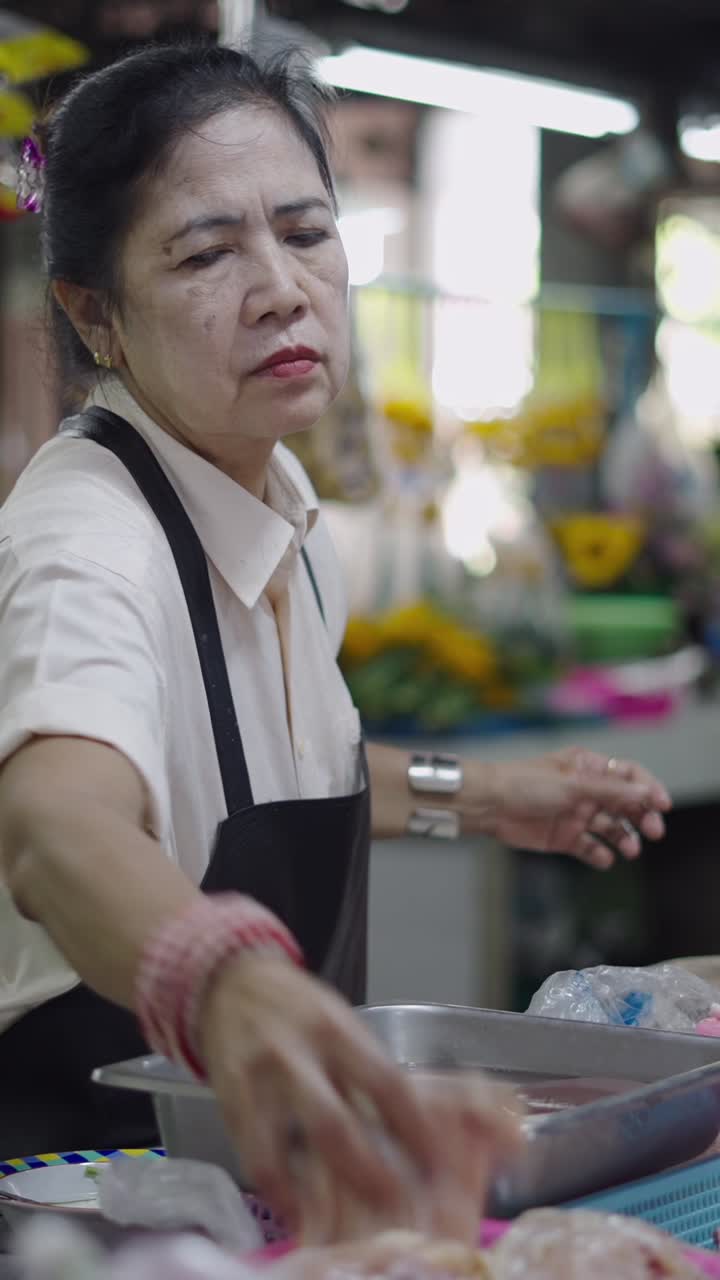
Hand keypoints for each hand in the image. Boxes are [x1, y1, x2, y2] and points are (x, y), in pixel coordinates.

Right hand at [199, 954, 520, 1243]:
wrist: (229, 984)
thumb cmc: (297, 1006)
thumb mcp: (341, 1021)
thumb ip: (369, 1067)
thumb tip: (420, 1119)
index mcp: (335, 1029)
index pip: (383, 1082)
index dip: (413, 1127)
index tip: (435, 1162)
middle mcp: (296, 1054)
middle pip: (334, 1124)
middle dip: (367, 1173)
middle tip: (396, 1203)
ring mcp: (258, 1083)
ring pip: (286, 1149)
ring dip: (316, 1193)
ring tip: (346, 1224)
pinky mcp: (230, 1104)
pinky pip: (255, 1158)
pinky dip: (279, 1192)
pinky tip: (300, 1212)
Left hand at [473, 747, 670, 867]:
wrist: (489, 805)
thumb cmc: (525, 783)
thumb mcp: (572, 784)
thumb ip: (609, 789)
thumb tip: (644, 790)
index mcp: (588, 768)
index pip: (629, 775)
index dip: (648, 788)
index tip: (662, 804)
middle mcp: (586, 791)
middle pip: (625, 803)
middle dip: (642, 816)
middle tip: (653, 831)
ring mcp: (576, 815)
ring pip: (611, 828)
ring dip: (624, 838)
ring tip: (630, 850)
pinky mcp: (564, 837)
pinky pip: (589, 848)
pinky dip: (599, 854)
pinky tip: (604, 859)